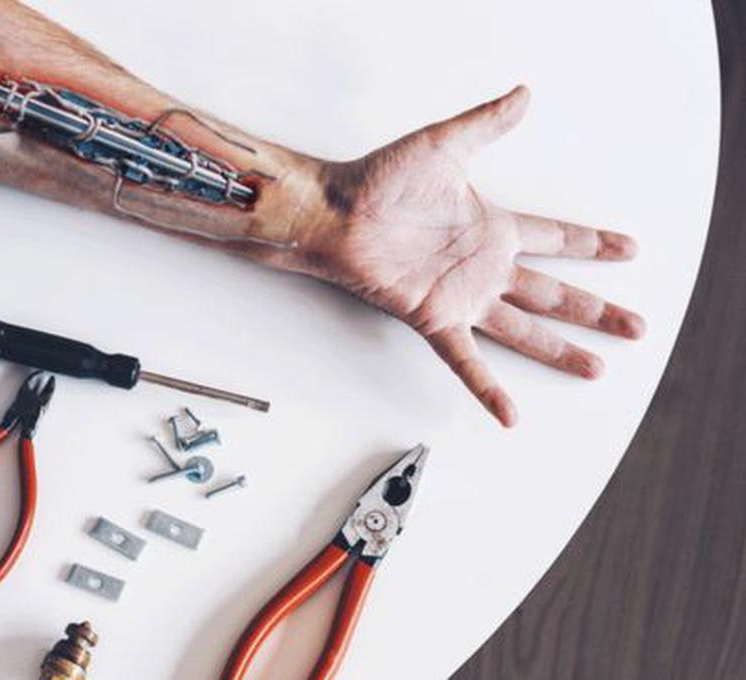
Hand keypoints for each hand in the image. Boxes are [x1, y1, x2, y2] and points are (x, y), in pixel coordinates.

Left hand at [292, 86, 643, 425]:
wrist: (333, 212)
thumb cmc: (376, 181)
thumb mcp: (444, 146)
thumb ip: (486, 124)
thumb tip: (523, 95)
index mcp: (491, 228)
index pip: (556, 237)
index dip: (594, 243)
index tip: (630, 249)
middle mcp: (482, 267)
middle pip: (553, 294)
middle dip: (595, 311)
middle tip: (636, 327)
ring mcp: (461, 296)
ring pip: (523, 330)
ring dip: (561, 350)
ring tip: (596, 369)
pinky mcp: (433, 317)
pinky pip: (465, 360)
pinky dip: (487, 388)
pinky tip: (509, 413)